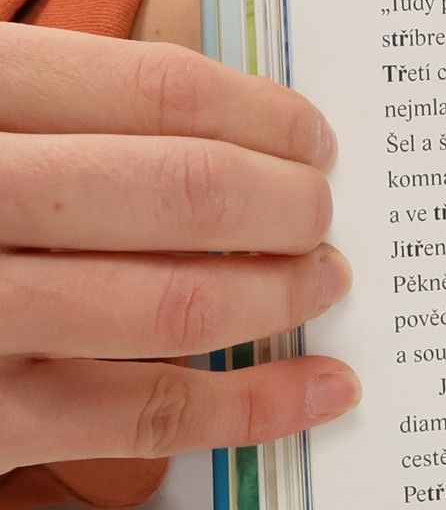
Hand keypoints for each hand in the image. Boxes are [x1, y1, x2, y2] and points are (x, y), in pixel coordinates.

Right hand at [0, 23, 358, 475]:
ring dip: (279, 294)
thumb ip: (60, 109)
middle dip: (287, 206)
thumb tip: (235, 133)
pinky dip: (253, 405)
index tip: (312, 138)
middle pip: (181, 192)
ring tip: (321, 281)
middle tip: (323, 215)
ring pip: (175, 304)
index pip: (154, 93)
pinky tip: (316, 388)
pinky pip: (145, 416)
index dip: (262, 117)